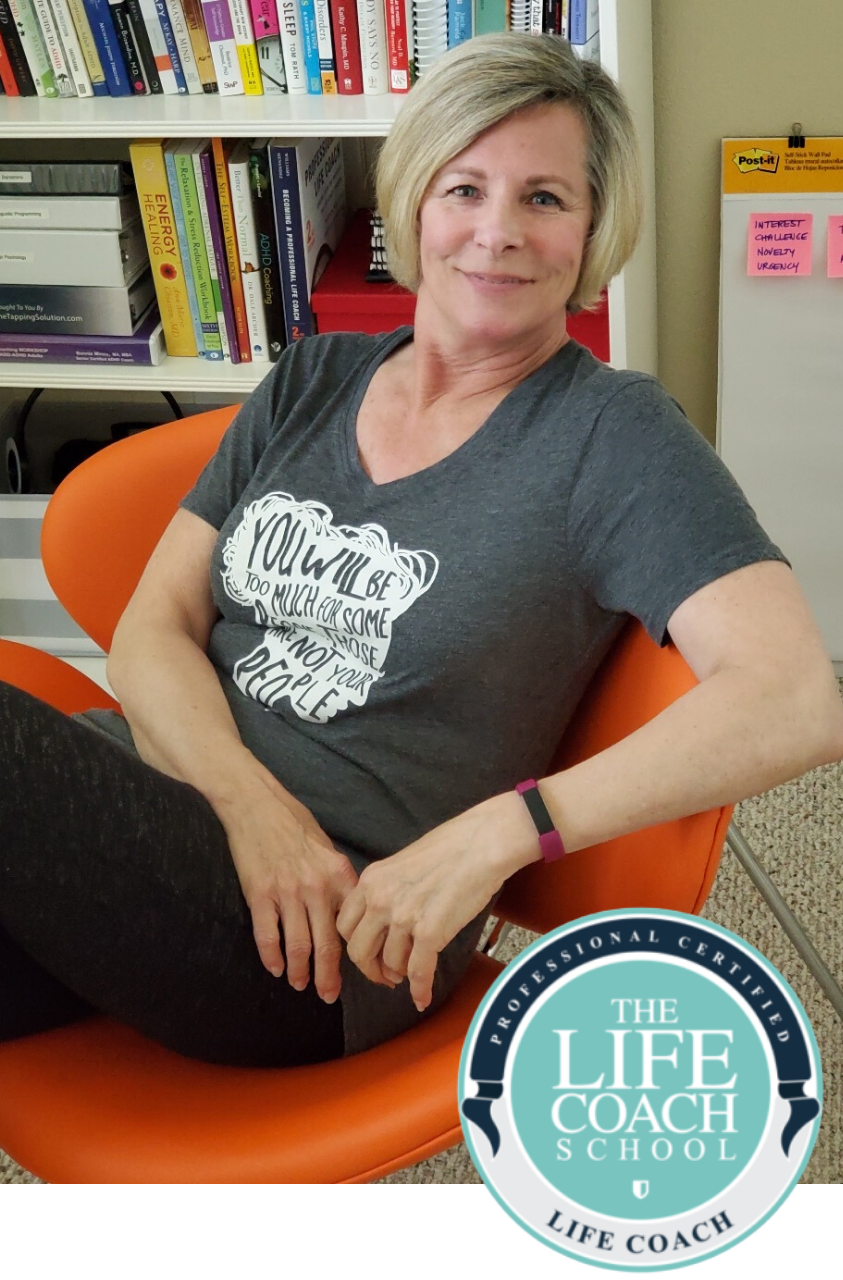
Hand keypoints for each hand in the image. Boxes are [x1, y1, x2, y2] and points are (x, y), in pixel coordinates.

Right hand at [218, 784, 357, 1002]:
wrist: (256, 804)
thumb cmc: (293, 823)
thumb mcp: (327, 849)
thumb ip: (338, 881)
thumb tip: (348, 912)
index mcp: (338, 874)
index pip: (354, 924)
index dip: (361, 954)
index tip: (366, 973)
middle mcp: (316, 886)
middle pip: (327, 944)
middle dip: (329, 976)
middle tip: (330, 996)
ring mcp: (287, 891)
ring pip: (298, 945)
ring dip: (300, 971)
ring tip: (301, 985)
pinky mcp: (260, 893)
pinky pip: (268, 935)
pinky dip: (272, 957)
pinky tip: (276, 969)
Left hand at [337, 798, 518, 1012]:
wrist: (483, 842)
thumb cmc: (452, 848)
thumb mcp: (402, 863)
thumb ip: (387, 890)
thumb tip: (386, 920)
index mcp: (371, 880)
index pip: (345, 926)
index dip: (356, 946)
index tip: (369, 954)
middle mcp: (380, 899)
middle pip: (359, 951)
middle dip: (371, 969)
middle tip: (385, 975)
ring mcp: (403, 916)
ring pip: (390, 964)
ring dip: (399, 975)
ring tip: (410, 975)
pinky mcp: (429, 931)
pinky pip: (418, 972)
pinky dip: (420, 989)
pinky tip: (422, 997)